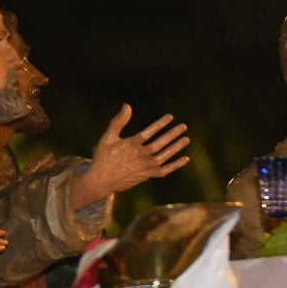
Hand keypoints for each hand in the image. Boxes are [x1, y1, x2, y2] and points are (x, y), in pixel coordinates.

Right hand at [71, 104, 191, 207]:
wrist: (100, 182)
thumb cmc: (103, 157)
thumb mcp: (107, 138)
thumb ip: (118, 122)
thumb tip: (127, 105)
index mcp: (129, 146)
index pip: (148, 133)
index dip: (159, 124)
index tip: (171, 117)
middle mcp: (138, 156)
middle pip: (159, 145)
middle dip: (172, 135)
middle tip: (183, 126)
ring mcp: (144, 167)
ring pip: (163, 157)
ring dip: (176, 148)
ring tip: (186, 139)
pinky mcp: (146, 175)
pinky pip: (164, 171)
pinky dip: (175, 165)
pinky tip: (186, 158)